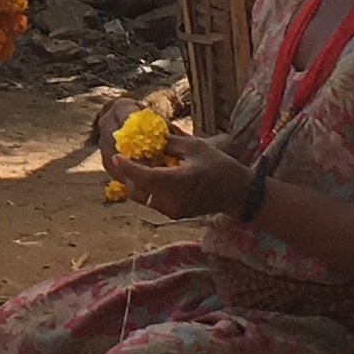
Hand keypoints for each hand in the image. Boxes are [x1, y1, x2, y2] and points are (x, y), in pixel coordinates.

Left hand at [117, 130, 254, 223]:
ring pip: (143, 197)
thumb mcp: (195, 146)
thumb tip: (148, 138)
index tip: (117, 155)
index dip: (128, 167)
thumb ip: (169, 143)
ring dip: (136, 182)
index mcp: (178, 182)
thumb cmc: (218, 165)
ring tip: (139, 165)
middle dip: (128, 174)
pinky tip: (152, 174)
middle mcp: (172, 200)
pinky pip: (152, 201)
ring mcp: (172, 211)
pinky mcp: (173, 214)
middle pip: (137, 190)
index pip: (145, 177)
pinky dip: (147, 189)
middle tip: (125, 157)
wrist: (237, 192)